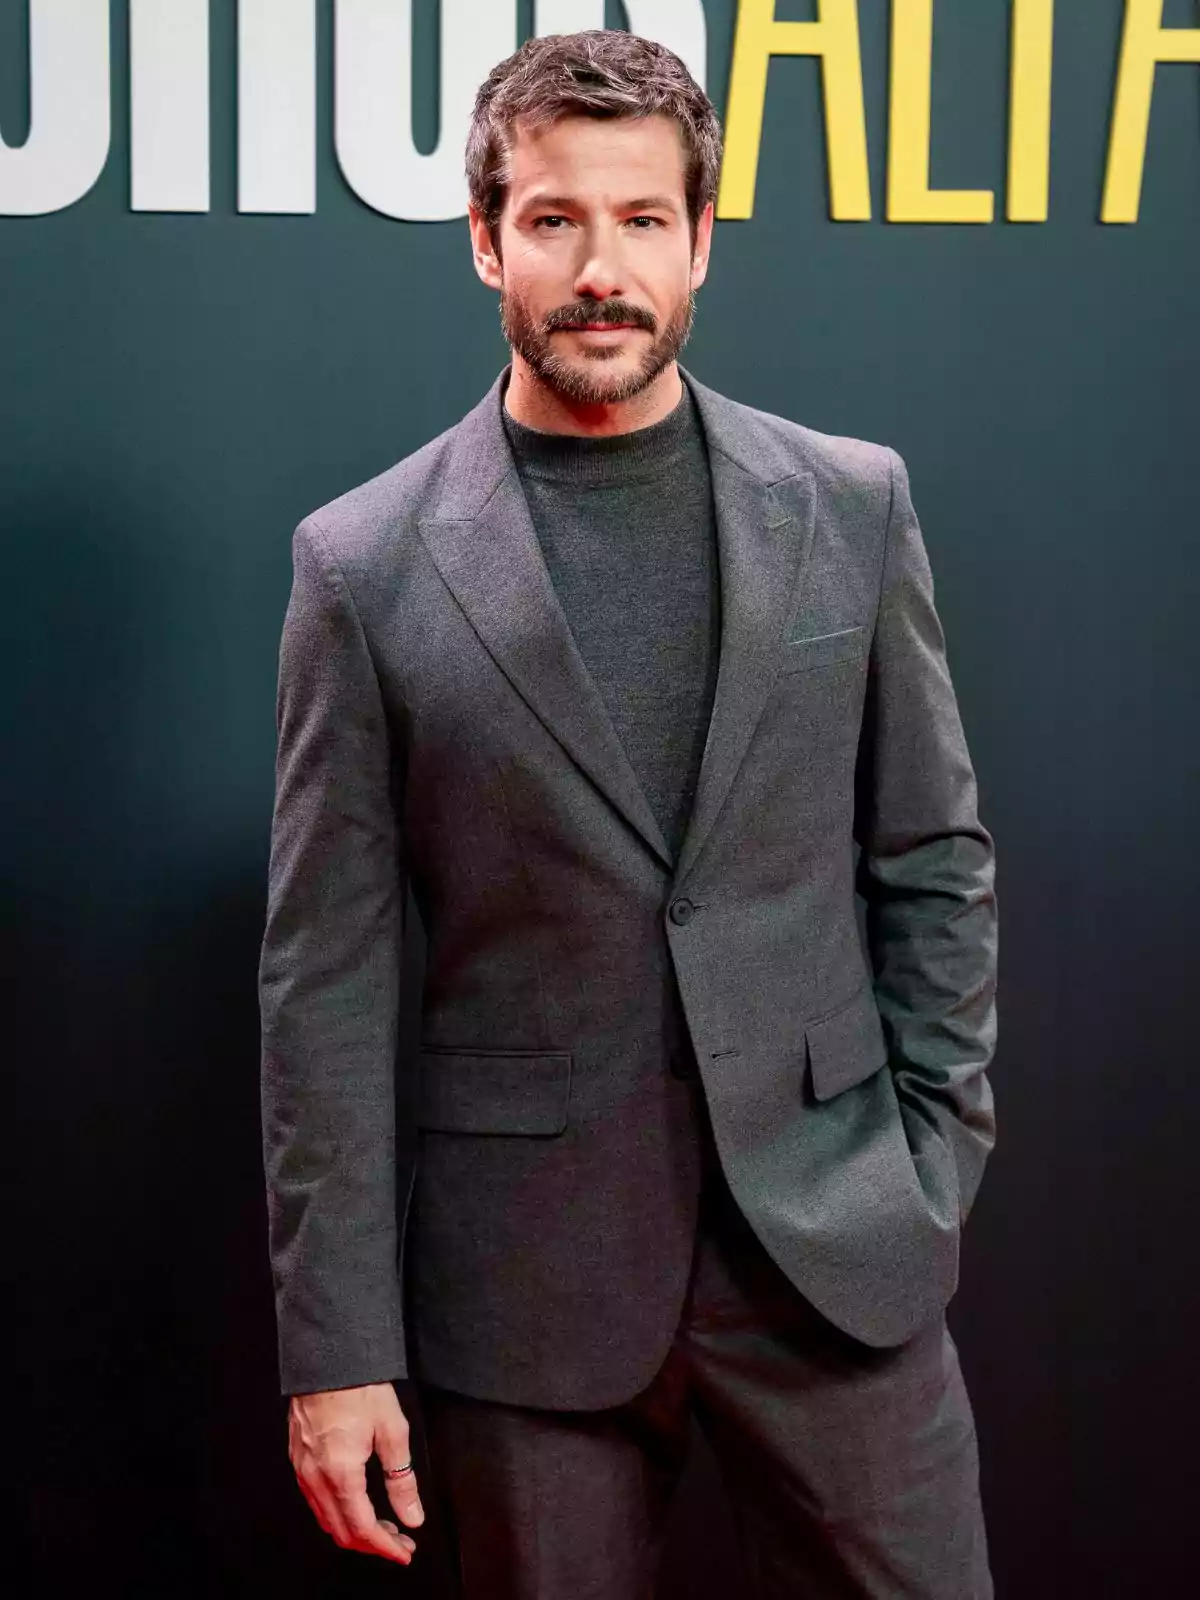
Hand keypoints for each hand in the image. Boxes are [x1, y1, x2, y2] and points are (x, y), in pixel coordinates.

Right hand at [289, 1382, 424, 1564]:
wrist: (327, 1357)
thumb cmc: (359, 1386)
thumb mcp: (392, 1429)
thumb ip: (402, 1479)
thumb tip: (412, 1516)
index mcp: (341, 1474)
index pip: (363, 1528)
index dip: (386, 1547)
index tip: (405, 1553)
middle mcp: (316, 1477)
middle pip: (342, 1531)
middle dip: (373, 1543)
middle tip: (400, 1542)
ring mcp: (303, 1469)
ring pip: (326, 1520)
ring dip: (354, 1530)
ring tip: (383, 1525)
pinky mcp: (298, 1459)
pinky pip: (315, 1501)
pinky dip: (337, 1513)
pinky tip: (355, 1504)